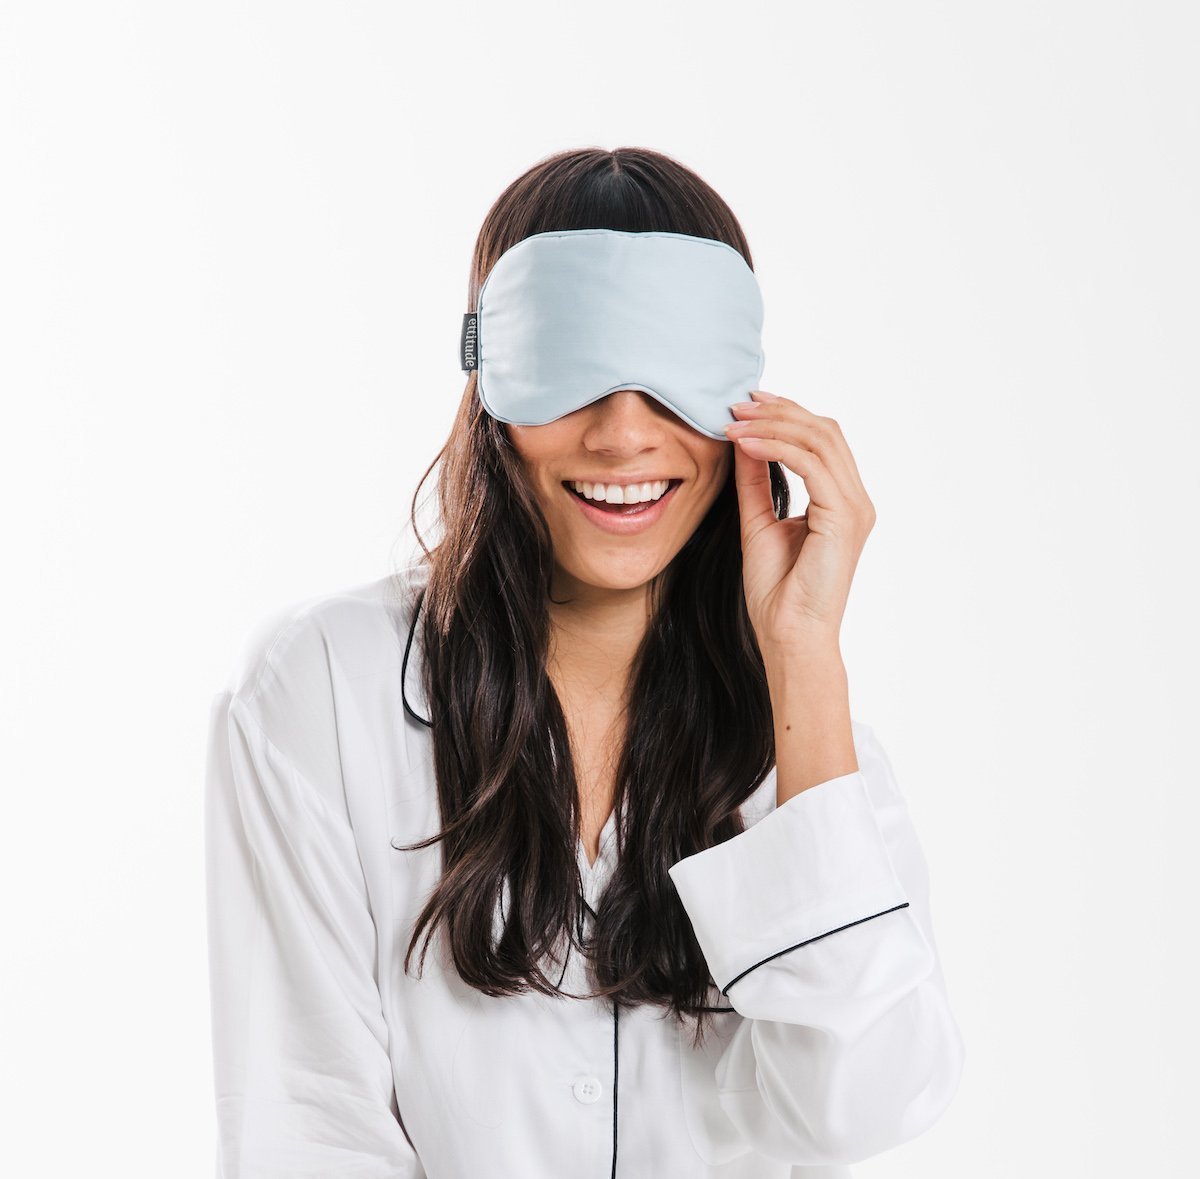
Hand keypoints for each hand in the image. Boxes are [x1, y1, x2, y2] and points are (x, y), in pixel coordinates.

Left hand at [724, 390, 875, 651]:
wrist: (789, 635)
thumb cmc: (777, 592)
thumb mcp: (758, 523)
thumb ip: (755, 482)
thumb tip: (743, 439)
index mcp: (842, 501)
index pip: (821, 439)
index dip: (786, 414)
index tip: (747, 404)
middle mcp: (856, 500)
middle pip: (824, 431)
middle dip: (779, 411)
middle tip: (738, 404)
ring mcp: (854, 508)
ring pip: (820, 440)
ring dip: (773, 425)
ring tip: (735, 422)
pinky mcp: (843, 518)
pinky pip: (811, 465)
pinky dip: (776, 448)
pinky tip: (746, 444)